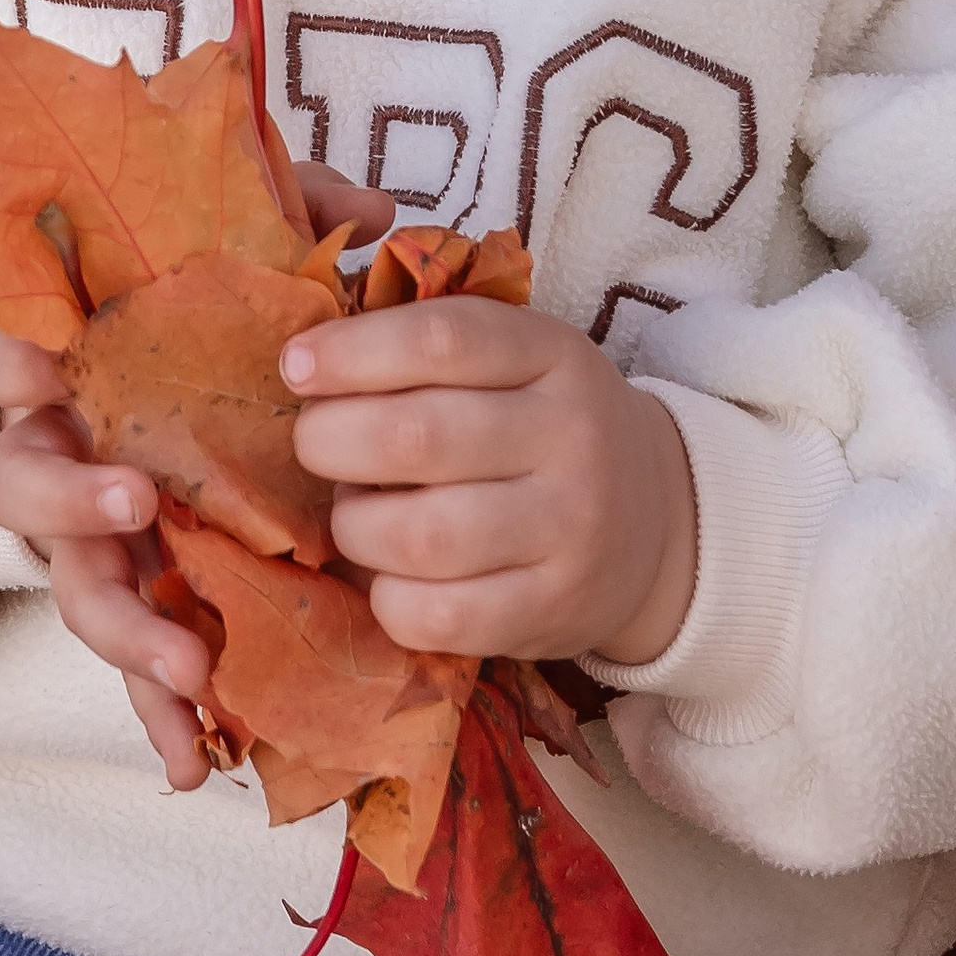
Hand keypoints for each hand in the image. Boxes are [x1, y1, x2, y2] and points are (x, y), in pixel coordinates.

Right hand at [0, 161, 394, 787]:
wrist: (244, 414)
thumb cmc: (226, 322)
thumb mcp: (262, 258)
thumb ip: (299, 215)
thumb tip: (368, 213)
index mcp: (75, 367)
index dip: (6, 360)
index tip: (44, 366)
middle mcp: (64, 457)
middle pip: (12, 486)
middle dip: (62, 505)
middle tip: (135, 505)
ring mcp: (94, 543)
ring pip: (74, 592)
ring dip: (122, 632)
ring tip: (190, 666)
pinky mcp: (141, 605)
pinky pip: (135, 671)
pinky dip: (159, 719)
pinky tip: (197, 763)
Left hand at [282, 299, 696, 669]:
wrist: (659, 522)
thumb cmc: (545, 429)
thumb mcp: (518, 362)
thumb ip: (429, 350)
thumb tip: (305, 364)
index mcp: (553, 356)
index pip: (443, 339)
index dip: (354, 352)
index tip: (296, 366)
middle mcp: (571, 438)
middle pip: (420, 437)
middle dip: (332, 441)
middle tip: (315, 445)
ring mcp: (569, 530)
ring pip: (421, 536)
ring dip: (355, 525)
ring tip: (357, 513)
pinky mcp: (551, 611)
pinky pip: (439, 616)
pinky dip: (387, 599)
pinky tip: (389, 576)